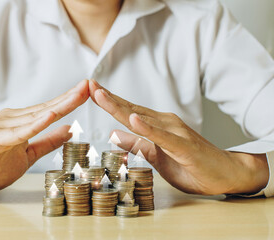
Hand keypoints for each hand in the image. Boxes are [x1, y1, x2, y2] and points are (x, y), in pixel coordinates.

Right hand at [0, 80, 88, 193]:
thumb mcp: (28, 154)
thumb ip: (48, 142)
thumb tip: (70, 130)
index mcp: (22, 121)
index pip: (51, 109)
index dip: (70, 101)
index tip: (88, 91)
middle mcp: (13, 118)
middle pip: (47, 108)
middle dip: (70, 97)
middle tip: (89, 85)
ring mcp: (2, 127)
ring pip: (36, 117)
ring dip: (58, 106)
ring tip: (77, 95)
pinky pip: (18, 133)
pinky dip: (34, 125)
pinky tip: (49, 116)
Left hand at [89, 79, 268, 194]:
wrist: (226, 174)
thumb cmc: (192, 166)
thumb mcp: (156, 157)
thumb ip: (138, 145)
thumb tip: (114, 134)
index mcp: (156, 126)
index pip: (127, 112)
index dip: (108, 101)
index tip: (90, 90)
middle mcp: (164, 123)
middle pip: (130, 110)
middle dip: (107, 98)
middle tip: (88, 84)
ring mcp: (174, 132)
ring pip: (142, 118)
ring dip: (119, 107)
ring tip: (100, 95)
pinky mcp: (183, 146)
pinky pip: (162, 137)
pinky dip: (147, 128)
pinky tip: (132, 120)